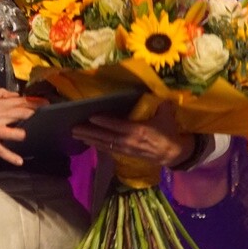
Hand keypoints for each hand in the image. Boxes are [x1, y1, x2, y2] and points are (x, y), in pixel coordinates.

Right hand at [0, 89, 43, 165]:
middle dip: (33, 113)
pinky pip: (0, 150)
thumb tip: (15, 94)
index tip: (44, 102)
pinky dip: (10, 156)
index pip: (19, 101)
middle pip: (20, 114)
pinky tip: (19, 161)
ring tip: (26, 133)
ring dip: (21, 133)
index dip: (33, 101)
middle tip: (44, 113)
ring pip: (12, 132)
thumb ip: (0, 93)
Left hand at [71, 100, 193, 166]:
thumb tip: (160, 94)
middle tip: (74, 128)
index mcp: (139, 130)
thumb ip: (162, 105)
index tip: (91, 117)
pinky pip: (109, 150)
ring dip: (90, 139)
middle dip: (89, 132)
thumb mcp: (167, 117)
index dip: (104, 122)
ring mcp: (126, 149)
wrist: (173, 154)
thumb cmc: (169, 133)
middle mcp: (129, 141)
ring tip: (76, 135)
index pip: (118, 125)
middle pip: (106, 136)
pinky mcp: (126, 154)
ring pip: (105, 144)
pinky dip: (98, 146)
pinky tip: (88, 142)